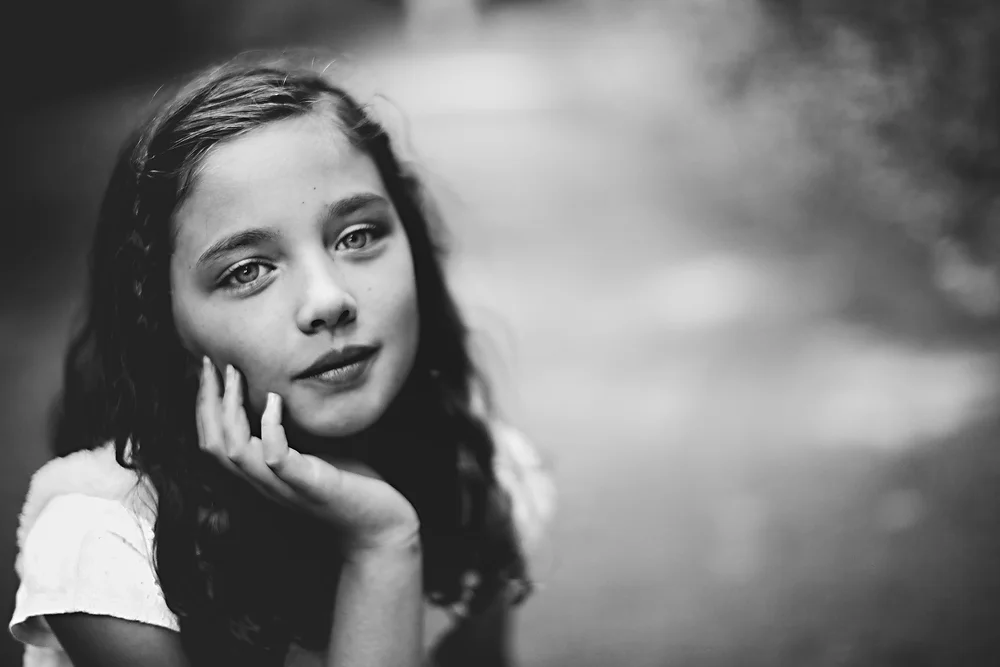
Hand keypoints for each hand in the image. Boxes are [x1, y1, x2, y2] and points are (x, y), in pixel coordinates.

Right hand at [195, 357, 419, 554]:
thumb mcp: (322, 450)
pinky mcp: (311, 486)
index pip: (216, 441)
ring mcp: (286, 486)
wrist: (381, 528)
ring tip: (235, 375)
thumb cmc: (354, 487)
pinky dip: (270, 427)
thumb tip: (302, 385)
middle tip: (212, 363)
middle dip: (207, 401)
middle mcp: (266, 482)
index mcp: (264, 473)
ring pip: (234, 451)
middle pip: (214, 444)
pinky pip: (276, 458)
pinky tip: (274, 400)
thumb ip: (304, 427)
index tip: (210, 368)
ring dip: (229, 409)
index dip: (205, 406)